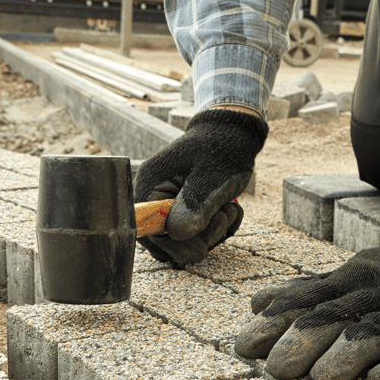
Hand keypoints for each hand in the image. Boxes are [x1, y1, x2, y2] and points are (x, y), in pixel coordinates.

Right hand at [134, 108, 267, 264]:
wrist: (234, 134)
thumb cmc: (221, 149)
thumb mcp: (211, 176)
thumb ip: (194, 204)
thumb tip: (178, 234)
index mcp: (150, 185)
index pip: (145, 229)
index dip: (169, 245)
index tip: (198, 244)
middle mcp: (155, 199)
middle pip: (167, 241)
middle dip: (200, 237)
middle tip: (222, 217)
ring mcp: (172, 208)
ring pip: (186, 242)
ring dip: (214, 231)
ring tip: (229, 207)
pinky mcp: (188, 214)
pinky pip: (200, 236)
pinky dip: (221, 228)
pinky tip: (230, 210)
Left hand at [234, 227, 379, 379]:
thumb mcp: (351, 274)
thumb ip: (307, 292)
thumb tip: (256, 303)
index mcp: (351, 278)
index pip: (307, 300)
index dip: (275, 322)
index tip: (244, 347)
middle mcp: (379, 290)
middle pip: (338, 315)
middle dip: (305, 339)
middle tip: (277, 369)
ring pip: (379, 328)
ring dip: (349, 352)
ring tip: (321, 378)